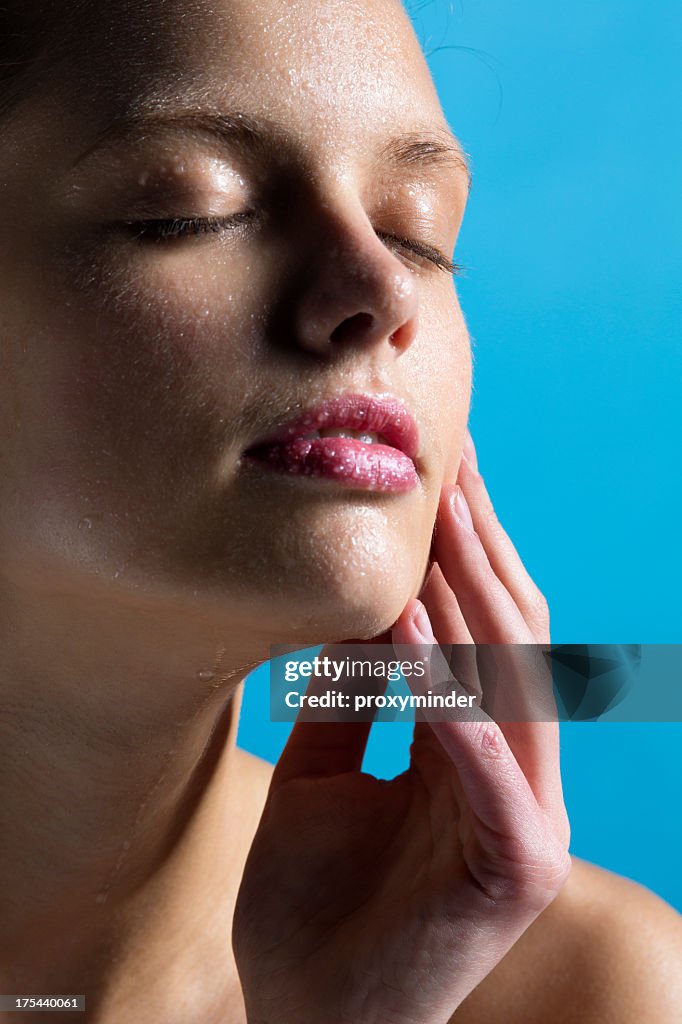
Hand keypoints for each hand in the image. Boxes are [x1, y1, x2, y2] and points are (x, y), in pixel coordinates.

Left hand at [232, 430, 570, 1023]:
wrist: (307, 1016)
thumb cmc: (311, 900)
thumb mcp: (318, 769)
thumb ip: (343, 690)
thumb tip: (350, 599)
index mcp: (473, 744)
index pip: (480, 628)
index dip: (459, 550)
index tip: (432, 475)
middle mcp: (516, 769)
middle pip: (511, 637)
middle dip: (478, 549)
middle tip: (447, 466)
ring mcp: (528, 817)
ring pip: (515, 687)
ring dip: (472, 606)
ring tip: (440, 526)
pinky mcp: (522, 868)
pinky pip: (490, 771)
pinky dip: (458, 707)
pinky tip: (420, 648)